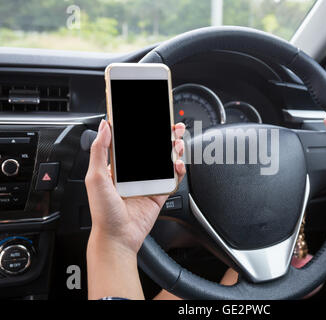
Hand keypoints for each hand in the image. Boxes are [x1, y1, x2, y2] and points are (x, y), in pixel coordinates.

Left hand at [85, 119, 185, 255]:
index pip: (132, 142)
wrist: (118, 237)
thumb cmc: (103, 212)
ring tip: (177, 143)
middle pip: (152, 149)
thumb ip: (99, 150)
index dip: (143, 129)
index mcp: (118, 167)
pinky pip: (172, 178)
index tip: (151, 119)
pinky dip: (178, 169)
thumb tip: (104, 126)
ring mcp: (148, 182)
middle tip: (171, 127)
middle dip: (164, 136)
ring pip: (165, 160)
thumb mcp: (95, 177)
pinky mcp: (159, 193)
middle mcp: (134, 173)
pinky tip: (177, 164)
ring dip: (173, 149)